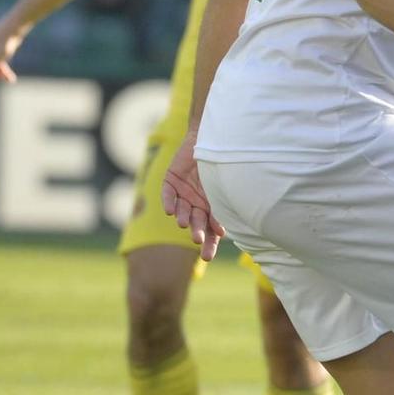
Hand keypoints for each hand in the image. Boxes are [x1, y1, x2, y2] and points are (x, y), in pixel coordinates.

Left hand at [159, 132, 223, 261]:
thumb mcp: (225, 187)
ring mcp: (183, 192)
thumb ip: (222, 208)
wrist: (213, 137)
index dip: (209, 242)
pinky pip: (168, 193)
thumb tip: (222, 232)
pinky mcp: (171, 181)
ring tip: (185, 224)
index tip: (207, 257)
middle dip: (197, 233)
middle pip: (196, 223)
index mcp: (212, 207)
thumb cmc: (224, 162)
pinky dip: (168, 202)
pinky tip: (169, 212)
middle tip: (197, 242)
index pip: (211, 229)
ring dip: (183, 217)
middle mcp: (196, 203)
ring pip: (182, 209)